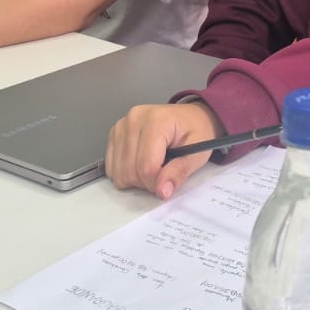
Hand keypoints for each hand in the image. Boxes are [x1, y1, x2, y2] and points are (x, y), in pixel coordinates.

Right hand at [106, 102, 224, 198]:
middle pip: (130, 171)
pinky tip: (140, 163)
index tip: (168, 183)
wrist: (190, 118)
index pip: (147, 166)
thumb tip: (162, 191)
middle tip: (163, 173)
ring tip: (153, 167)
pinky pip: (111, 166)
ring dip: (135, 179)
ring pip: (118, 172)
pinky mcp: (114, 133)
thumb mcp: (197, 153)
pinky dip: (125, 172)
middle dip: (147, 182)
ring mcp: (121, 125)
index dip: (157, 183)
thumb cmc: (195, 131)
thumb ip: (179, 172)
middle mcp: (134, 119)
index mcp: (156, 120)